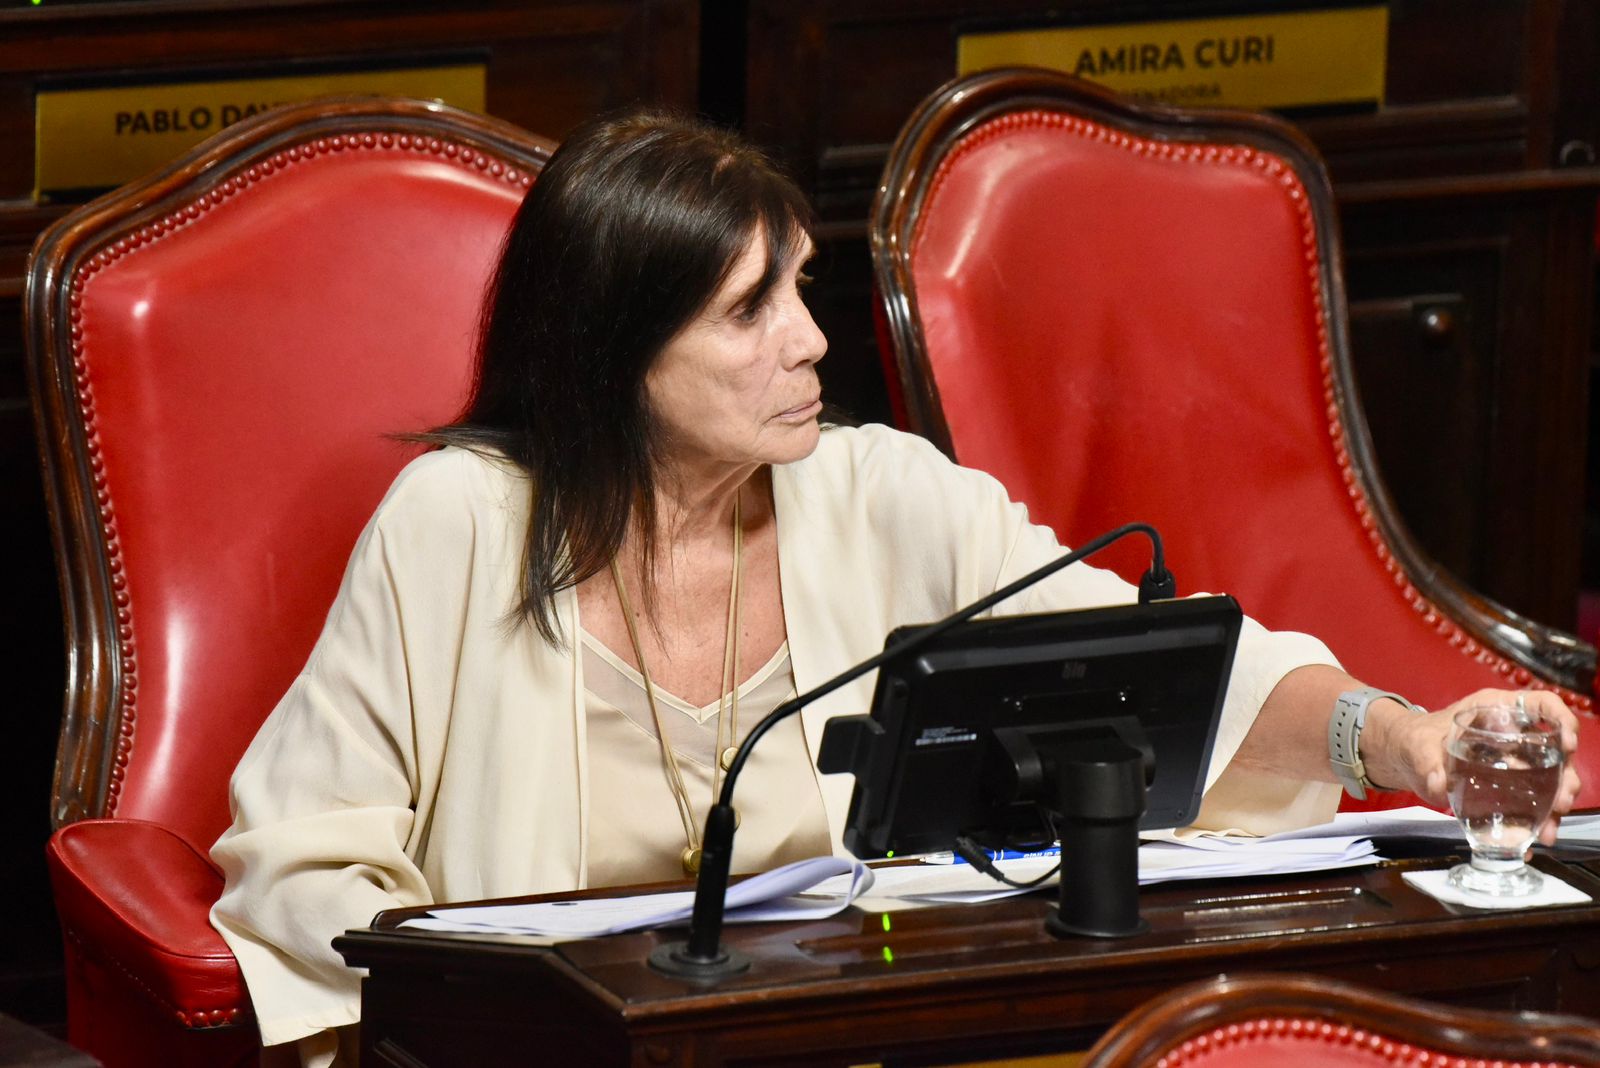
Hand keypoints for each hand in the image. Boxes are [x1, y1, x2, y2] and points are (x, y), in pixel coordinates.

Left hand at [1372, 688, 1579, 845]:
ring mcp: (1514, 760)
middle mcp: (1513, 733)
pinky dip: (1538, 820)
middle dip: (1565, 776)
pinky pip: (1532, 800)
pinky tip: (1537, 837)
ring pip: (1550, 778)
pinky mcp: (1508, 785)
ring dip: (1556, 804)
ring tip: (1549, 829)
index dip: (1560, 718)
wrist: (1404, 760)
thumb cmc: (1413, 740)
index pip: (1541, 703)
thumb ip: (1424, 760)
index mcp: (1495, 709)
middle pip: (1554, 749)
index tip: (1566, 742)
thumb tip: (1436, 783)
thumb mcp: (1415, 744)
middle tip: (1560, 802)